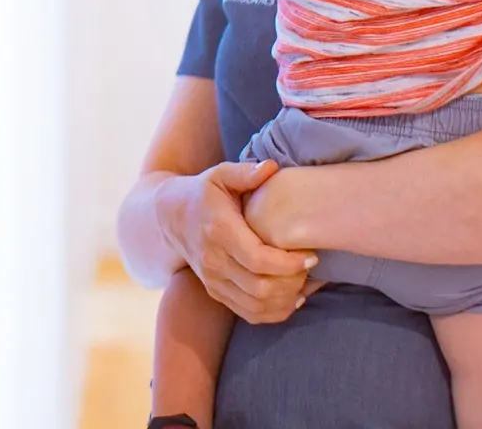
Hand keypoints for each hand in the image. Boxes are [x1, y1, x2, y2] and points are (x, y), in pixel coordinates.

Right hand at [160, 160, 318, 324]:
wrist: (170, 217)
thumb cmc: (203, 193)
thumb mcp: (220, 175)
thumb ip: (246, 172)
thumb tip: (271, 167)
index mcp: (218, 231)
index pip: (258, 259)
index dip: (289, 263)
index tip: (310, 255)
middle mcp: (213, 261)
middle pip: (260, 287)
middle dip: (293, 282)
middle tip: (310, 267)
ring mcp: (213, 280)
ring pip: (256, 306)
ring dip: (286, 299)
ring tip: (303, 281)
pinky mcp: (216, 292)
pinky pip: (249, 314)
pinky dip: (274, 312)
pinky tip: (291, 296)